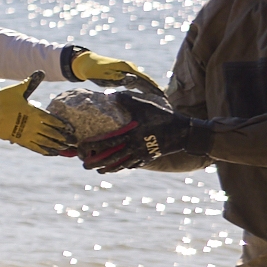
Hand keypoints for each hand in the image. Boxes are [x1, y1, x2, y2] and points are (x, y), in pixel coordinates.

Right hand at [0, 73, 72, 154]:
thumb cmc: (1, 100)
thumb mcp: (17, 90)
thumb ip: (30, 82)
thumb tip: (40, 72)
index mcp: (33, 112)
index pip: (52, 120)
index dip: (62, 125)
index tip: (71, 129)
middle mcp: (31, 125)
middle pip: (51, 133)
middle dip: (63, 137)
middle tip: (74, 141)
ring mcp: (25, 134)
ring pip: (45, 142)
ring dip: (56, 146)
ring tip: (65, 148)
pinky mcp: (18, 140)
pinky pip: (34, 147)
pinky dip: (44, 151)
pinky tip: (51, 153)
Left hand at [68, 49, 163, 97]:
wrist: (87, 63)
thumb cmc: (95, 71)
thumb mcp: (106, 76)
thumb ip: (119, 79)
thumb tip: (134, 81)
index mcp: (128, 68)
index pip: (145, 80)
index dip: (154, 88)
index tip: (163, 97)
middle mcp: (131, 67)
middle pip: (147, 80)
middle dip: (156, 90)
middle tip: (166, 100)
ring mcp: (129, 69)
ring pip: (143, 80)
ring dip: (151, 89)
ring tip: (161, 98)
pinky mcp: (125, 72)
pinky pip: (137, 80)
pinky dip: (144, 87)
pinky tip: (148, 94)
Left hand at [79, 91, 210, 173]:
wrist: (185, 132)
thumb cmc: (164, 117)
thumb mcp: (145, 105)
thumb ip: (126, 100)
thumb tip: (109, 95)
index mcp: (131, 135)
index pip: (107, 142)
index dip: (93, 145)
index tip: (81, 146)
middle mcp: (135, 148)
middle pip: (111, 158)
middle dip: (96, 163)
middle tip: (84, 165)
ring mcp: (143, 154)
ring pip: (122, 165)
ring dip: (109, 169)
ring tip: (99, 171)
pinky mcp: (150, 157)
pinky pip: (134, 165)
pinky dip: (124, 168)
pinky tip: (119, 168)